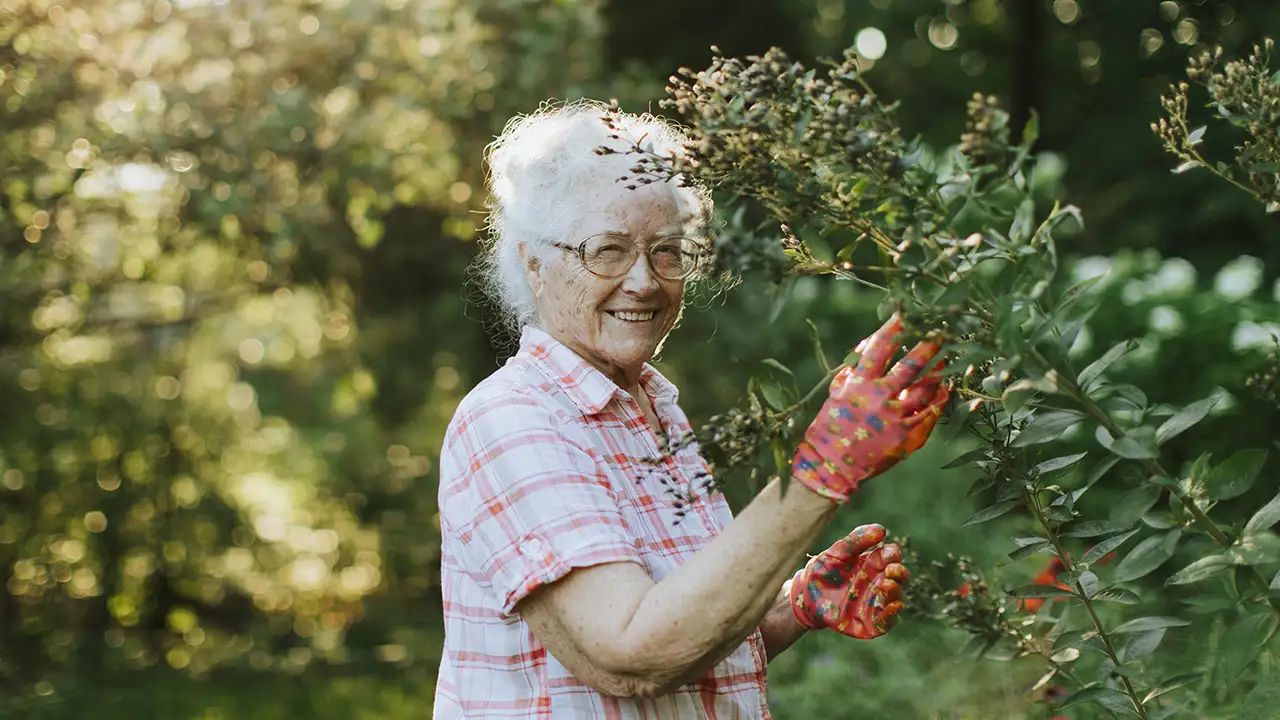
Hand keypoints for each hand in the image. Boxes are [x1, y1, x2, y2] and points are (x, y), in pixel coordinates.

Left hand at [788, 524, 908, 638]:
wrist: (806, 597)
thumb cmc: (823, 571)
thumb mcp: (837, 553)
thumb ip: (856, 541)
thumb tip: (881, 529)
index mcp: (873, 563)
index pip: (890, 556)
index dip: (893, 554)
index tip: (889, 554)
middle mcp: (879, 582)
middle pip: (898, 576)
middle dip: (899, 572)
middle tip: (892, 569)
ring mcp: (876, 603)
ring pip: (894, 598)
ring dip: (894, 591)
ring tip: (886, 584)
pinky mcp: (871, 623)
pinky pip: (887, 622)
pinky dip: (892, 615)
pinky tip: (893, 606)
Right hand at [791, 314, 949, 502]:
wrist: (832, 467)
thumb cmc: (830, 427)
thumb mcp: (836, 393)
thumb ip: (853, 369)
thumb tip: (869, 344)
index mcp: (858, 385)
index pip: (880, 348)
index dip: (895, 327)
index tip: (908, 312)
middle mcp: (879, 399)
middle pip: (910, 366)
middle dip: (928, 345)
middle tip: (943, 330)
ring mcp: (895, 419)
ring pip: (925, 389)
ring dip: (938, 371)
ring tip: (947, 357)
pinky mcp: (906, 438)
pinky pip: (930, 414)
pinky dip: (939, 399)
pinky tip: (945, 388)